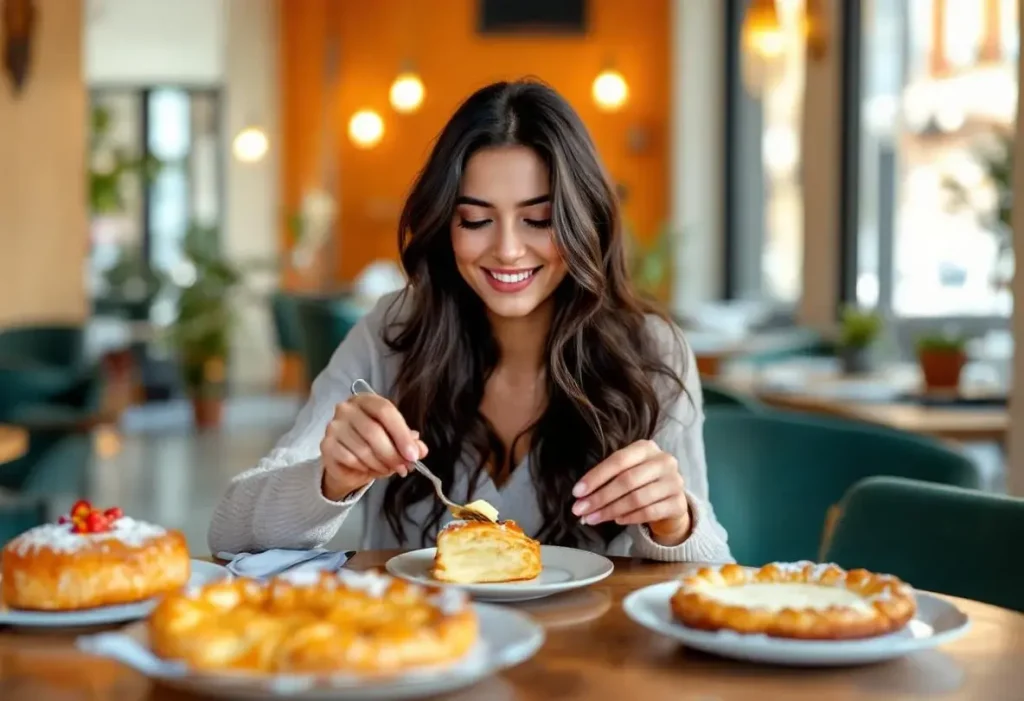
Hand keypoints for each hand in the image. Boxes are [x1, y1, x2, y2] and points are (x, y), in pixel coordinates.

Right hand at [320, 394, 428, 500]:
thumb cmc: (372, 446)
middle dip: (393, 453)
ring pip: (363, 449)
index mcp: (367, 400)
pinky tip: (371, 469)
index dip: (401, 434)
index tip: (413, 454)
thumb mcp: (395, 442)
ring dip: (381, 464)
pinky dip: (366, 468)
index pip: (385, 411)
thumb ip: (409, 443)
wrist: (346, 465)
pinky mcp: (326, 445)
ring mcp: (334, 426)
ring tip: (388, 469)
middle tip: (404, 467)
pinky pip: (351, 459)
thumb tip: (421, 449)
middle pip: (374, 431)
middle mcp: (347, 408)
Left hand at [571, 440, 691, 544]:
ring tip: (593, 518)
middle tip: (580, 510)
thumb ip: (607, 479)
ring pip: (637, 498)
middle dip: (600, 497)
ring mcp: (674, 482)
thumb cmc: (642, 481)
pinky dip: (630, 517)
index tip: (577, 492)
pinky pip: (649, 512)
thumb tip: (581, 497)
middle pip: (627, 481)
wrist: (671, 497)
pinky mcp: (679, 503)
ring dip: (611, 511)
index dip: (596, 477)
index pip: (618, 460)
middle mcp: (664, 461)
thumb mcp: (627, 471)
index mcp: (646, 448)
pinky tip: (616, 520)